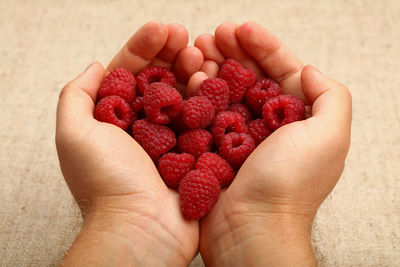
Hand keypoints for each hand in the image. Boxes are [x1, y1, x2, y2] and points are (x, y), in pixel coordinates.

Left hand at [56, 22, 203, 265]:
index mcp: (117, 120)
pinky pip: (206, 119)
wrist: (142, 229)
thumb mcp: (74, 135)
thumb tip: (98, 66)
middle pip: (162, 80)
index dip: (145, 49)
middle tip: (187, 37)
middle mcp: (146, 127)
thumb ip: (77, 96)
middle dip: (172, 54)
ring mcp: (175, 139)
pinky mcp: (198, 152)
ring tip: (201, 54)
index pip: (131, 73)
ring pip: (186, 95)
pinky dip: (211, 98)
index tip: (162, 29)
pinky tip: (216, 80)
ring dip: (193, 70)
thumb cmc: (106, 182)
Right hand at [194, 22, 351, 265]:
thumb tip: (307, 70)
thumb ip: (330, 96)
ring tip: (197, 50)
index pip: (282, 71)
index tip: (242, 28)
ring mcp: (238, 136)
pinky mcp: (213, 147)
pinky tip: (189, 77)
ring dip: (212, 66)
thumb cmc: (291, 183)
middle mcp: (268, 125)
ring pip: (225, 90)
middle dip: (232, 51)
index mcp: (297, 119)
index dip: (264, 46)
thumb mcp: (329, 136)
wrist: (251, 229)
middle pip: (250, 77)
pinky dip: (198, 93)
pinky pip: (205, 113)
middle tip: (212, 34)